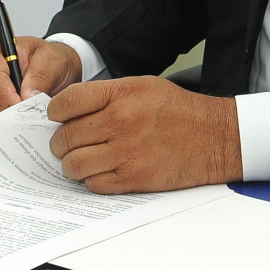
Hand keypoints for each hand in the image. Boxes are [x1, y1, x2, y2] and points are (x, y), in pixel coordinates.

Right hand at [0, 36, 81, 125]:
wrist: (48, 68)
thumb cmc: (46, 61)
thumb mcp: (52, 60)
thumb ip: (41, 76)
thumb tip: (27, 96)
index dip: (4, 98)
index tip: (21, 111)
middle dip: (0, 116)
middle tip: (21, 125)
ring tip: (17, 131)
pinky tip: (7, 134)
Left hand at [46, 75, 241, 192]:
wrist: (214, 138)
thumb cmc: (180, 111)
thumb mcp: (144, 86)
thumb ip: (108, 95)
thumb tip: (71, 109)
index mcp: (123, 93)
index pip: (67, 103)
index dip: (55, 112)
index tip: (58, 117)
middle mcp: (122, 121)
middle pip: (66, 136)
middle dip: (61, 142)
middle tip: (67, 143)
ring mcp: (126, 152)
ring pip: (74, 165)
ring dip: (72, 164)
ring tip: (81, 160)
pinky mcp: (134, 178)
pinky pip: (94, 184)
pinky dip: (92, 179)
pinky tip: (101, 171)